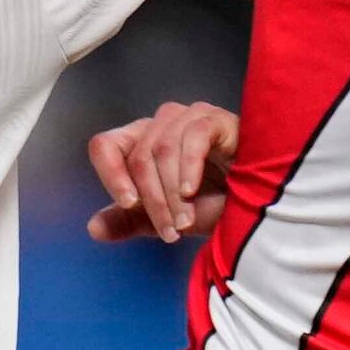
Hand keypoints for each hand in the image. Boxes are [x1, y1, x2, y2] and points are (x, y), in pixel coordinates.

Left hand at [83, 99, 240, 245]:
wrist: (256, 206)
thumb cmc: (211, 205)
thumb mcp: (163, 220)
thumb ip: (128, 222)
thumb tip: (93, 229)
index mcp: (139, 142)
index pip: (105, 146)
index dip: (111, 174)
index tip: (128, 205)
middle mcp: (160, 124)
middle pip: (138, 156)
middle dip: (153, 200)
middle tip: (170, 232)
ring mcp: (189, 117)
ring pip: (163, 148)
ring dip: (173, 193)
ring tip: (187, 221)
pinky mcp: (217, 119)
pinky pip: (194, 135)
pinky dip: (190, 167)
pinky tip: (193, 191)